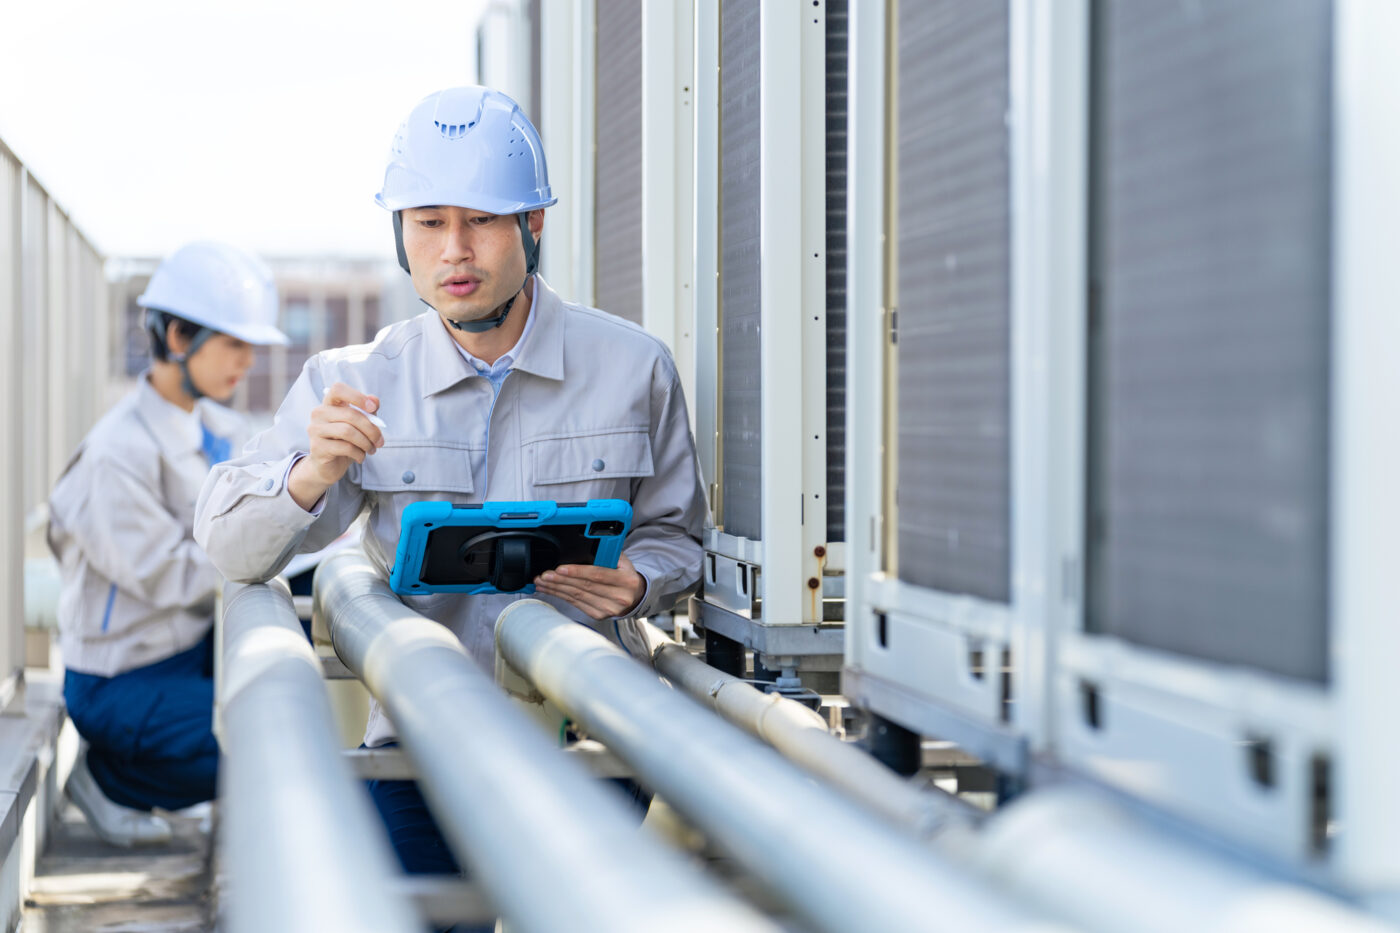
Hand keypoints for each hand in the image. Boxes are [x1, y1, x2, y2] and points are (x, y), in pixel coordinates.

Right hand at [289, 382, 384, 510]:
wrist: (329, 465)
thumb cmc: (346, 441)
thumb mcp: (360, 425)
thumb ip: (368, 411)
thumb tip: (374, 400)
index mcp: (329, 404)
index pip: (338, 389)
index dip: (357, 396)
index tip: (373, 409)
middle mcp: (319, 413)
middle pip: (350, 414)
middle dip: (371, 429)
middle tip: (380, 441)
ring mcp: (315, 430)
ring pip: (348, 432)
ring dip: (366, 443)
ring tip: (371, 450)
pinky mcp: (317, 447)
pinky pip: (345, 447)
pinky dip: (359, 454)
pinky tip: (361, 457)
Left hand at [534, 554, 645, 620]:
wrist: (634, 596)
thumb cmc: (624, 574)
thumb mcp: (622, 561)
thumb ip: (607, 553)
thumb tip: (586, 545)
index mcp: (626, 580)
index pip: (598, 575)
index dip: (578, 572)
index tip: (560, 569)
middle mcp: (619, 597)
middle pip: (585, 587)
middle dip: (561, 580)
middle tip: (545, 574)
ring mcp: (608, 609)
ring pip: (577, 597)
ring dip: (557, 589)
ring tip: (542, 581)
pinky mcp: (599, 615)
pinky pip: (576, 604)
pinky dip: (561, 596)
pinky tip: (550, 590)